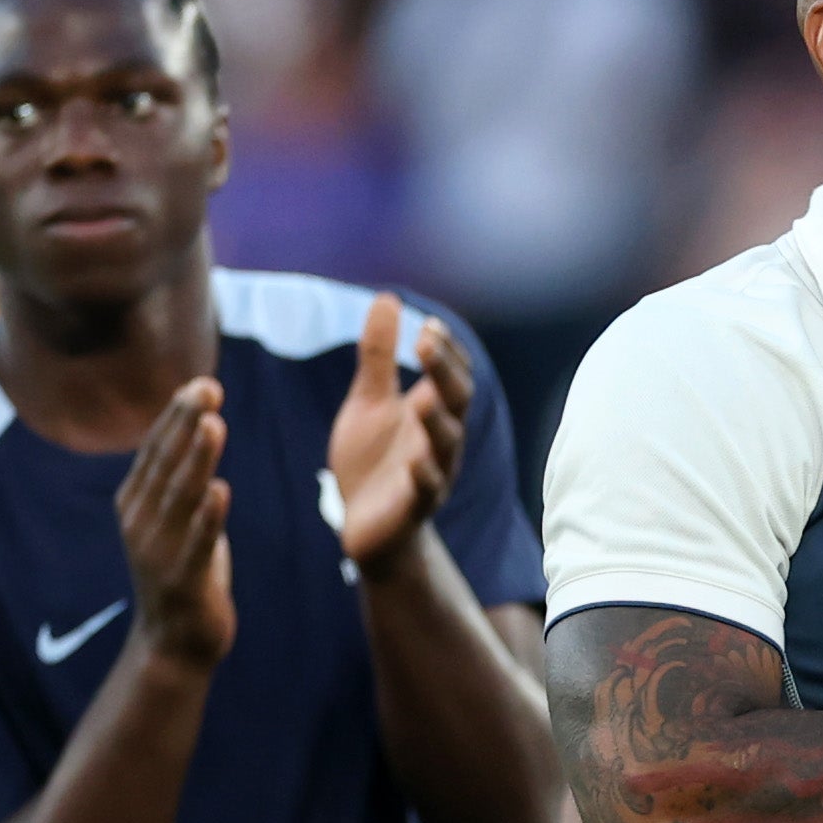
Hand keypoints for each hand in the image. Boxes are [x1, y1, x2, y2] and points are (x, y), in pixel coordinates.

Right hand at [118, 379, 234, 668]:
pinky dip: (208, 516)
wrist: (174, 643)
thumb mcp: (176, 520)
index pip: (155, 450)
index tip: (200, 383)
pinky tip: (221, 490)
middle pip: (165, 465)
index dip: (176, 416)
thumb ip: (181, 482)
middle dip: (186, 424)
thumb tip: (199, 430)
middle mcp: (140, 522)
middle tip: (207, 388)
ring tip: (213, 425)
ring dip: (197, 459)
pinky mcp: (182, 579)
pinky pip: (198, 543)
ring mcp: (158, 551)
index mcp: (136, 503)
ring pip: (181, 497)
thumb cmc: (183, 573)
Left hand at [330, 293, 468, 570]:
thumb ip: (379, 355)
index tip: (427, 325)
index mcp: (432, 411)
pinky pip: (426, 490)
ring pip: (445, 444)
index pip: (452, 374)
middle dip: (444, 372)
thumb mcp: (369, 401)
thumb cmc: (373, 462)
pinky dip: (423, 476)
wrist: (366, 526)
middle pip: (456, 401)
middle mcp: (441, 439)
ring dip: (436, 422)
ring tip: (422, 401)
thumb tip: (388, 297)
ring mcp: (431, 472)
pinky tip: (414, 462)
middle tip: (427, 341)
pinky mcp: (413, 506)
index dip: (444, 351)